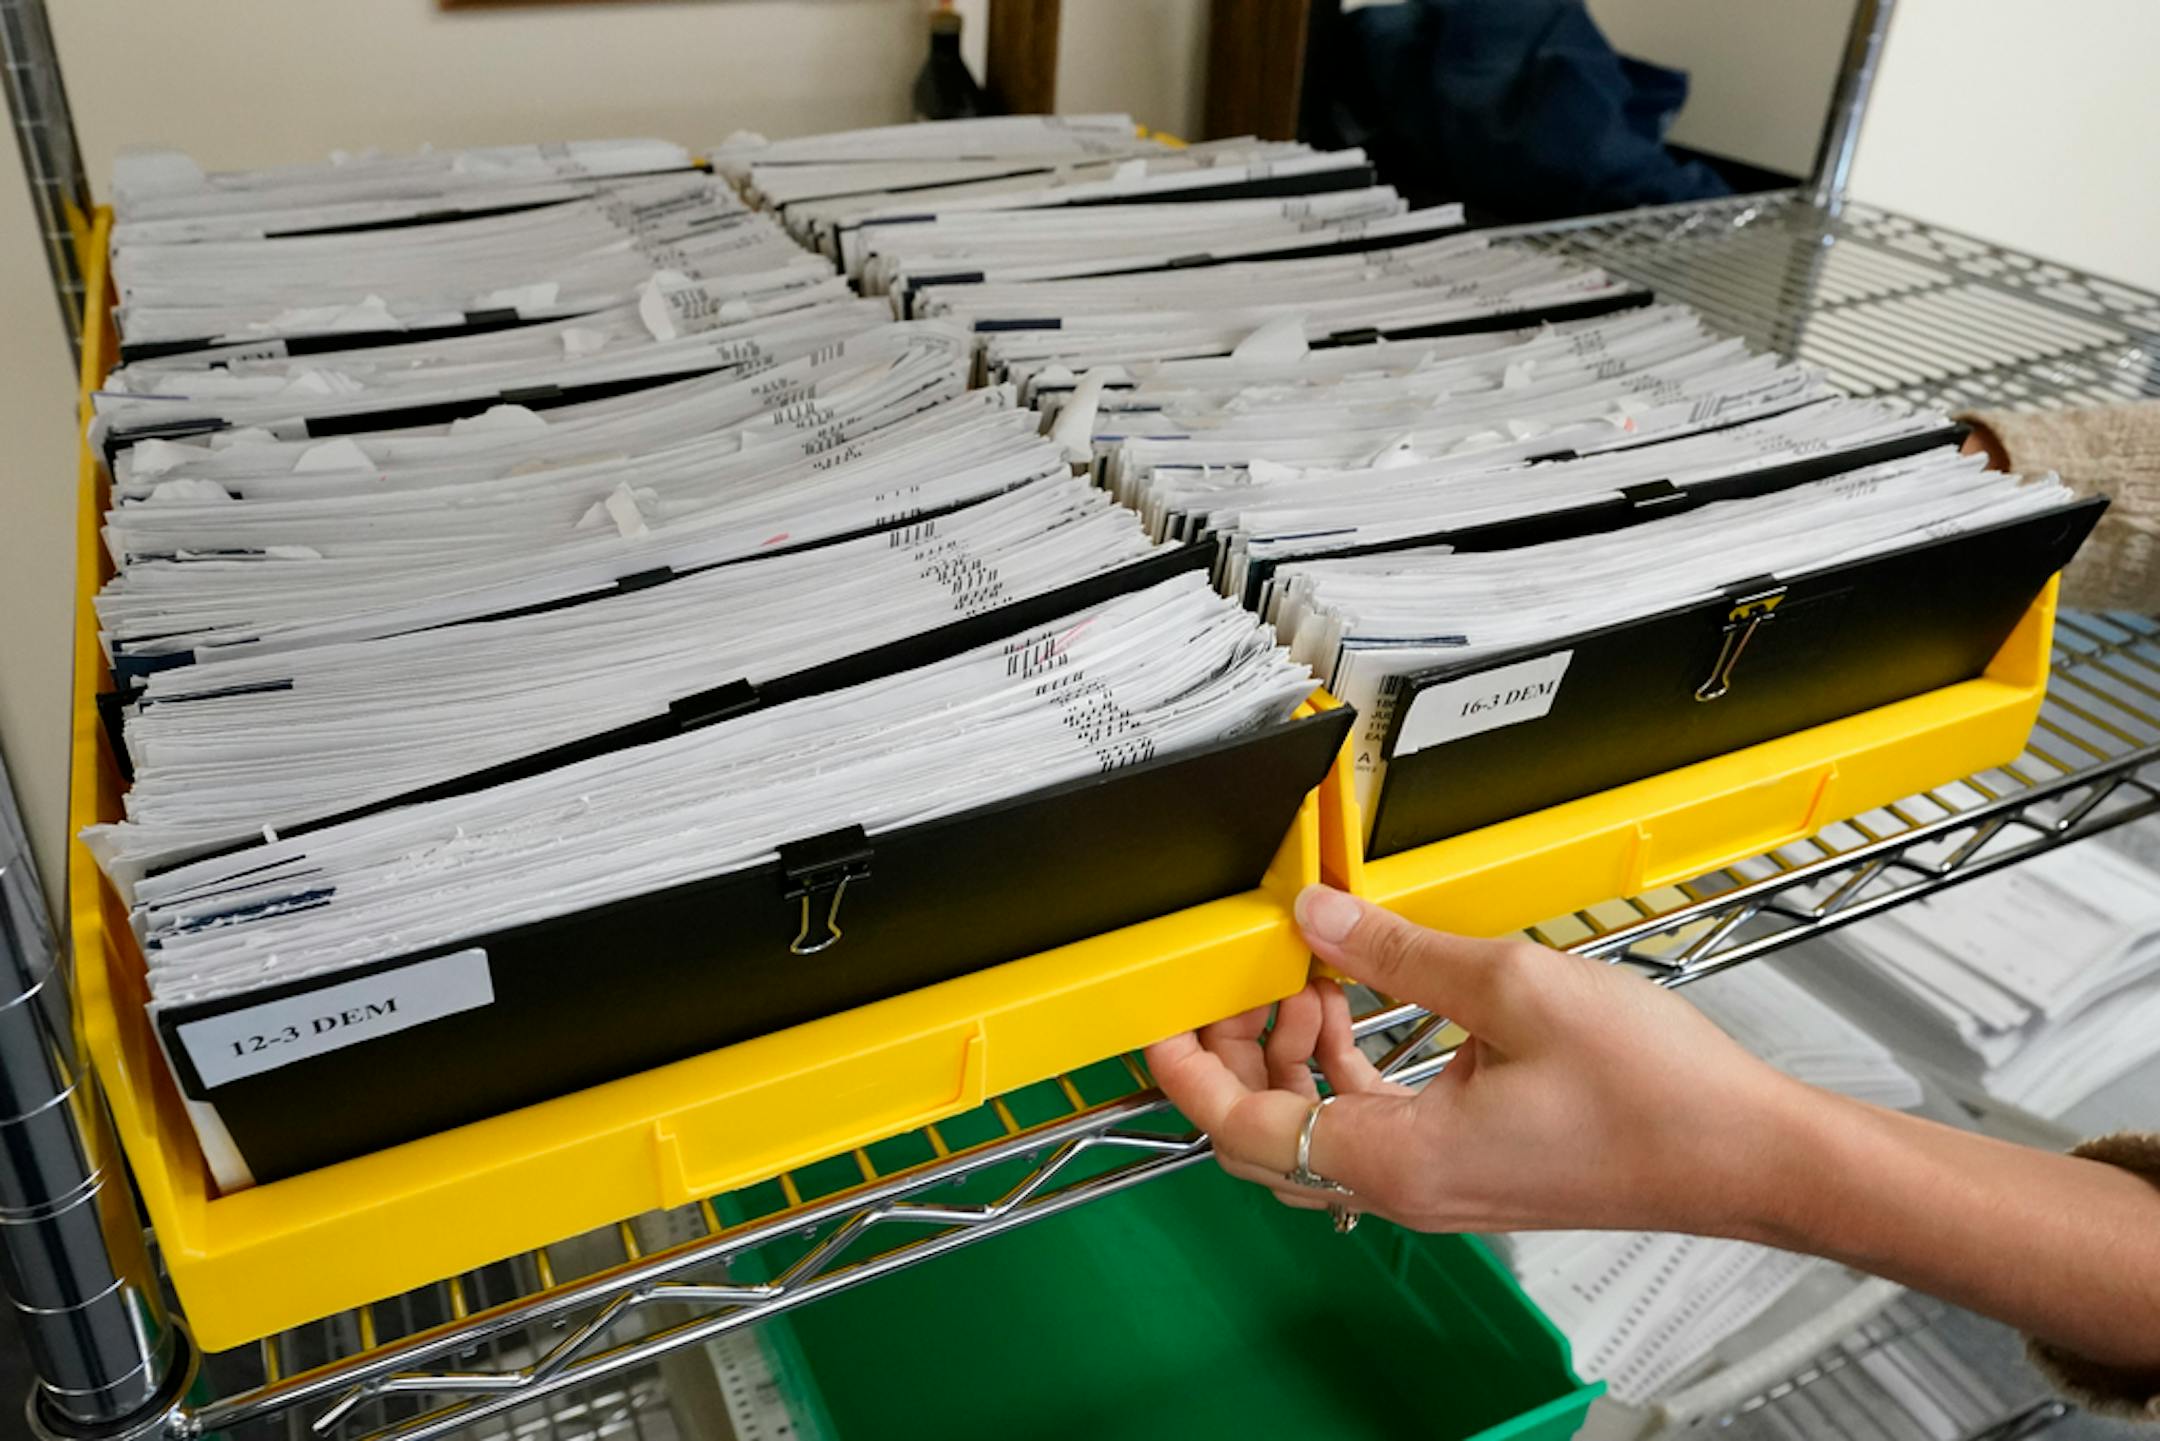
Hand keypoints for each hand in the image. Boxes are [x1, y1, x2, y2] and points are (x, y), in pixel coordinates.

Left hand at [1144, 884, 1814, 1236]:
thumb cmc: (1656, 1098)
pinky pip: (1370, 1124)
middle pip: (1266, 1136)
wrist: (1745, 1152)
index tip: (1162, 1021)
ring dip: (1294, 1057)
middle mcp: (1406, 1187)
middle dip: (1238, 1054)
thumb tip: (1320, 917)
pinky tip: (1368, 1007)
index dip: (1187, 1072)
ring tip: (1314, 980)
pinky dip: (1346, 1067)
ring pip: (1315, 1130)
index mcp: (1399, 1161)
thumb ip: (1399, 952)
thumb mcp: (1512, 990)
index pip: (1241, 1132)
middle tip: (1245, 980)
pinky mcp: (1466, 1165)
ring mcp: (1435, 1182)